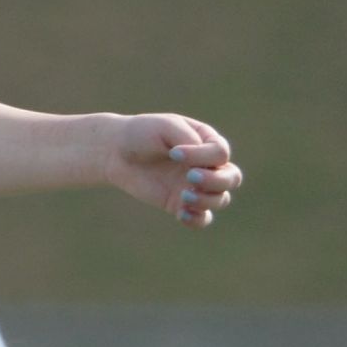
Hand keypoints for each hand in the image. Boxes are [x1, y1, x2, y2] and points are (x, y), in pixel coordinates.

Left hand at [105, 114, 242, 227]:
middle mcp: (206, 165)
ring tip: (184, 197)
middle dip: (216, 181)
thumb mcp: (164, 127)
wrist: (114, 151)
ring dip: (206, 200)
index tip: (173, 153)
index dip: (202, 156)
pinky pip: (202, 219)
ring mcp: (195, 185)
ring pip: (220, 199)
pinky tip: (182, 215)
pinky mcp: (181, 202)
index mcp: (206, 141)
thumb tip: (202, 163)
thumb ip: (188, 138)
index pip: (220, 153)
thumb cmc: (141, 133)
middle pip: (232, 178)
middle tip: (190, 177)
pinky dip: (197, 220)